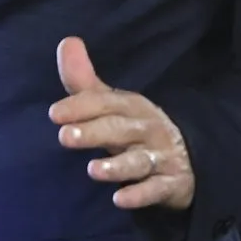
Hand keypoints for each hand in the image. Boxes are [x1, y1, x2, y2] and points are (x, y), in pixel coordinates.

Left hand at [49, 37, 194, 210]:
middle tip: (66, 137)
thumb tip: (67, 41)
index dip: (81, 106)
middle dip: (94, 132)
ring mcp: (161, 157)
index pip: (106, 103)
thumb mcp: (112, 105)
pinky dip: (140, 195)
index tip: (54, 114)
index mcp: (131, 107)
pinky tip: (120, 200)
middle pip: (120, 129)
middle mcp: (147, 129)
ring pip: (139, 161)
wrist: (187, 158)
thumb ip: (84, 82)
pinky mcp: (171, 184)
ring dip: (117, 166)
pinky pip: (156, 190)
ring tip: (93, 170)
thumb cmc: (134, 129)